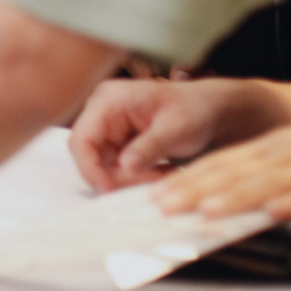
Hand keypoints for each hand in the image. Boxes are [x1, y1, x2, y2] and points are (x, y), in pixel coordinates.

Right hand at [69, 77, 284, 192]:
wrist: (209, 108)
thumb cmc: (195, 110)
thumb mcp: (175, 128)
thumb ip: (148, 146)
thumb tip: (125, 167)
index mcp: (108, 100)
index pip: (81, 138)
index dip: (90, 168)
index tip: (111, 191)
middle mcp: (102, 111)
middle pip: (90, 154)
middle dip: (115, 175)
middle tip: (150, 183)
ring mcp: (109, 125)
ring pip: (102, 163)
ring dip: (128, 177)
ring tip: (160, 176)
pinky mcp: (118, 139)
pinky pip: (116, 165)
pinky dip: (134, 175)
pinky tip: (158, 172)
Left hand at [156, 119, 290, 220]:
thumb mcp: (290, 153)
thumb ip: (260, 171)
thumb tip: (217, 192)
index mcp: (267, 148)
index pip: (218, 162)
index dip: (187, 178)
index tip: (157, 193)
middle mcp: (280, 154)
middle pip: (230, 171)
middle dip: (194, 189)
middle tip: (163, 205)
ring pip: (263, 182)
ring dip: (234, 196)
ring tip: (206, 210)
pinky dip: (290, 201)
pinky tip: (272, 213)